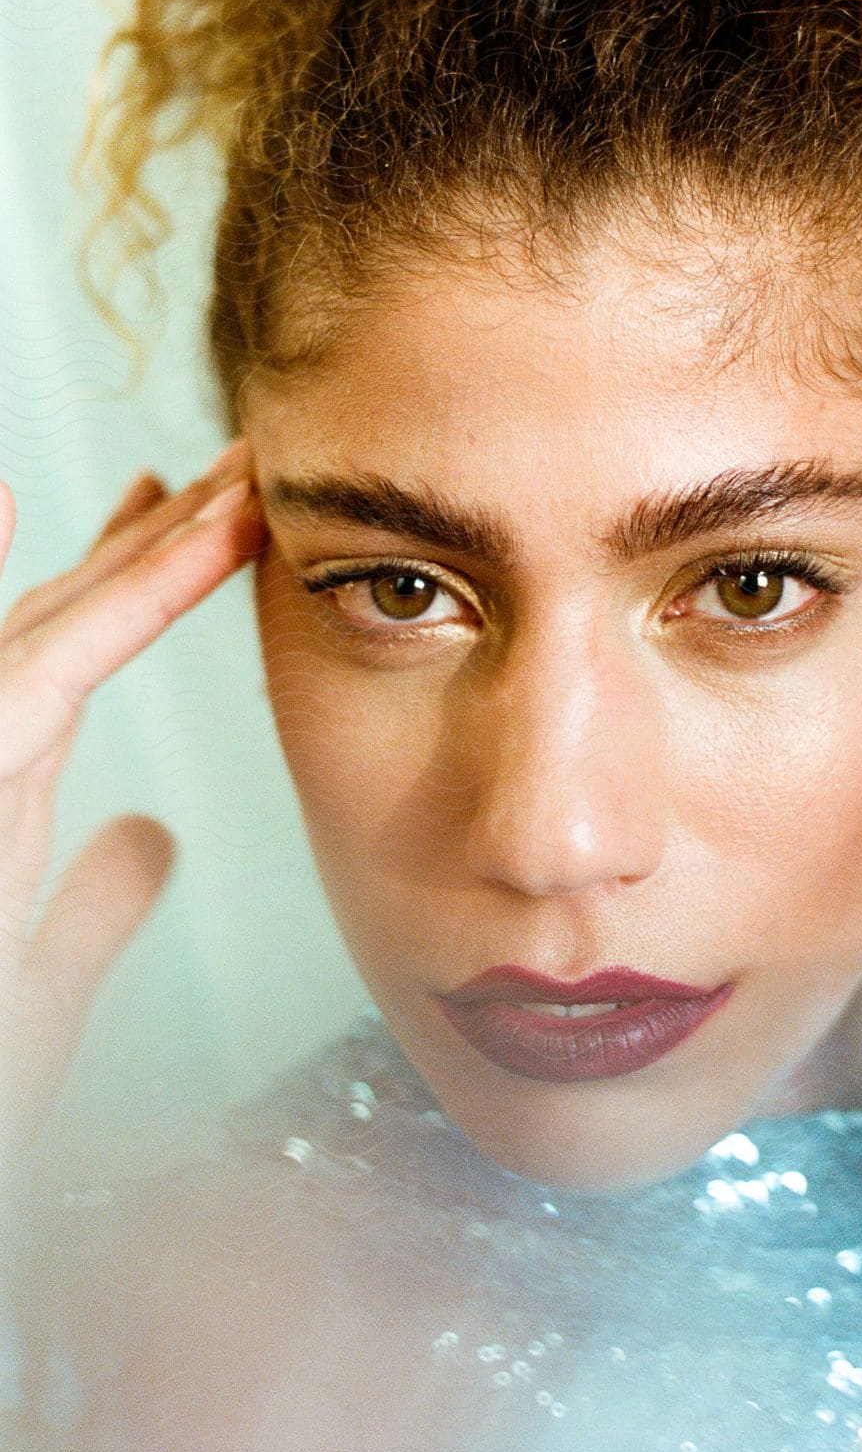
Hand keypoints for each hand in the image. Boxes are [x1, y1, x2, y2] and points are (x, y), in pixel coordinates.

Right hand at [0, 439, 266, 1155]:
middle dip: (160, 535)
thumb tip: (153, 837)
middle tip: (243, 458)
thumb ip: (94, 904)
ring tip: (208, 468)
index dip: (140, 573)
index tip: (206, 510)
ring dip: (137, 552)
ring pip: (45, 632)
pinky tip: (127, 526)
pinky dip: (90, 615)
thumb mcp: (35, 993)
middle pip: (70, 619)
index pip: (75, 651)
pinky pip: (26, 690)